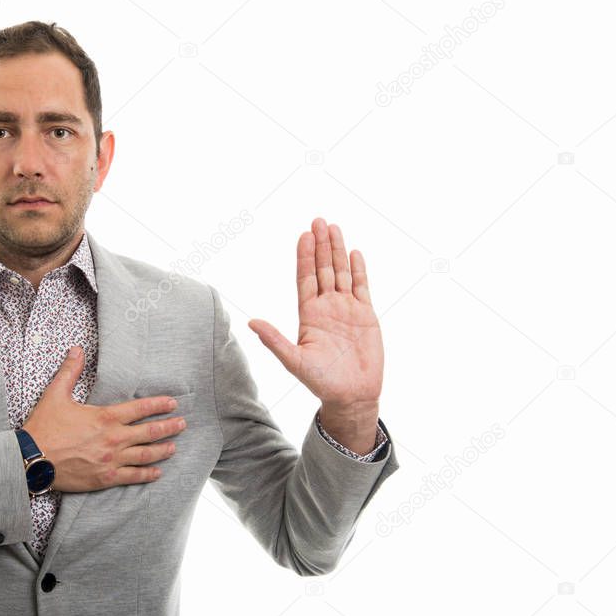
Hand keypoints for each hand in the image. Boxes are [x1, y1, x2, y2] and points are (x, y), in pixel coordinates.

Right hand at [21, 346, 187, 491]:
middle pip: (150, 432)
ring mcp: (112, 460)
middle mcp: (114, 439)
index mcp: (106, 417)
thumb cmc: (44, 427)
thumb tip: (76, 350)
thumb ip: (70, 372)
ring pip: (146, 455)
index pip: (141, 408)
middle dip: (169, 427)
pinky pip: (133, 476)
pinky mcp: (106, 478)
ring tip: (174, 447)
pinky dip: (147, 474)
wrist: (32, 459)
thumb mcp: (55, 394)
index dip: (160, 405)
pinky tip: (157, 472)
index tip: (173, 404)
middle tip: (182, 424)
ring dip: (163, 450)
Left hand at [247, 218, 382, 415]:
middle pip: (322, 269)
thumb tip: (250, 321)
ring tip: (334, 228)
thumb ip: (274, 340)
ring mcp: (346, 309)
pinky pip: (362, 287)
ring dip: (338, 251)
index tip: (303, 235)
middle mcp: (326, 307)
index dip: (304, 256)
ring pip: (341, 273)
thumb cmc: (320, 382)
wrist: (351, 395)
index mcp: (309, 314)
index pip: (305, 278)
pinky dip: (359, 270)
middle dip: (321, 245)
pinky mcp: (365, 315)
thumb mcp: (294, 360)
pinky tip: (355, 252)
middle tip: (318, 220)